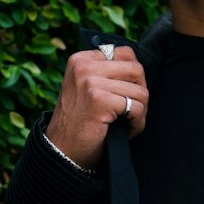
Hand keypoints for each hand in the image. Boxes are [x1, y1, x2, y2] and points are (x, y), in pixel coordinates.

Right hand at [45, 45, 148, 169]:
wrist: (63, 150)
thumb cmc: (80, 122)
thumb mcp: (87, 88)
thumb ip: (107, 73)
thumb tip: (138, 66)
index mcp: (81, 60)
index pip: (125, 53)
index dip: (133, 76)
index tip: (126, 94)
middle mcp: (83, 67)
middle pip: (136, 69)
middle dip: (140, 92)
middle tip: (131, 110)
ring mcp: (90, 82)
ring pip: (140, 91)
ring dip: (140, 111)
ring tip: (127, 122)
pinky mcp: (99, 100)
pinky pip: (137, 108)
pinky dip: (138, 123)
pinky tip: (127, 130)